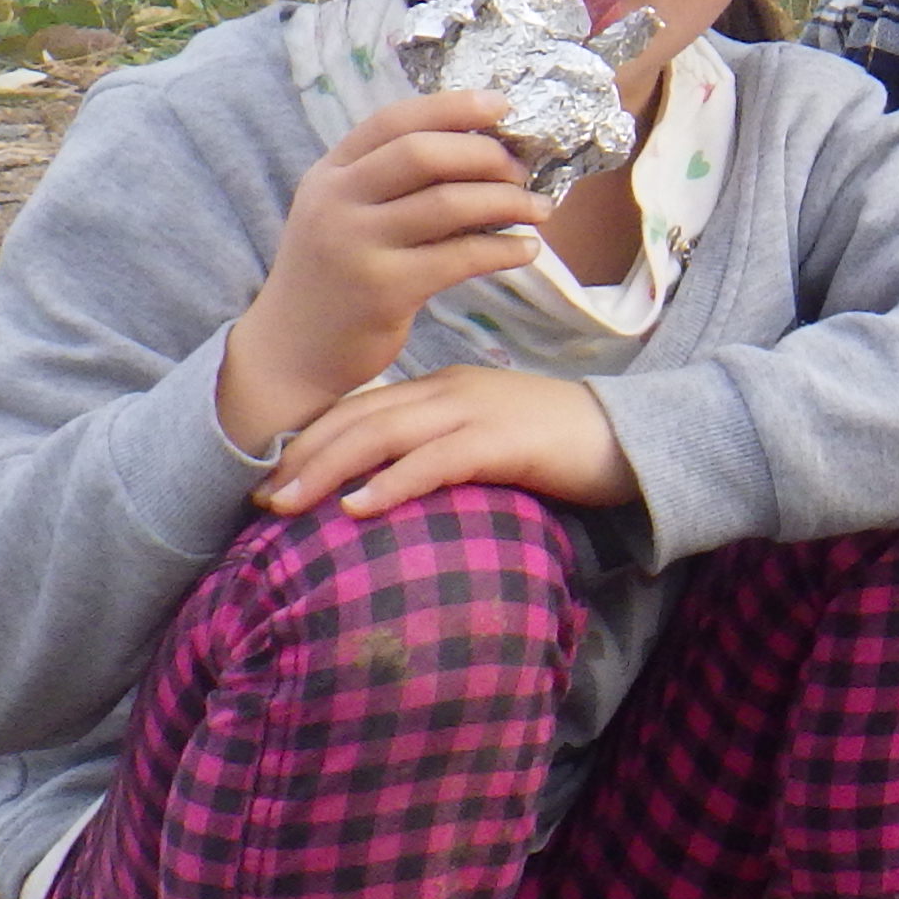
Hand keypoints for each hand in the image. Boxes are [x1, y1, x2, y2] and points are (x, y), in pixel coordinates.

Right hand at [218, 91, 549, 449]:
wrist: (291, 353)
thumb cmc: (334, 278)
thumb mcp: (343, 216)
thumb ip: (390, 182)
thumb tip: (479, 152)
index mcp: (329, 173)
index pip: (393, 120)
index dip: (451, 106)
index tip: (501, 105)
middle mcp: (336, 201)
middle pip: (424, 153)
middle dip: (486, 155)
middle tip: (523, 171)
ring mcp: (356, 245)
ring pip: (449, 203)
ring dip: (507, 201)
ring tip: (539, 208)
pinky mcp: (383, 290)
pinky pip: (460, 257)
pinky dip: (503, 250)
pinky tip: (525, 250)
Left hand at [259, 364, 630, 519]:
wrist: (638, 438)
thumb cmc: (567, 450)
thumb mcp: (495, 443)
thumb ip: (448, 455)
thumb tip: (398, 493)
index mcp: (445, 390)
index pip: (362, 407)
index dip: (311, 441)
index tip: (272, 479)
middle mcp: (451, 392)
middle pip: (358, 417)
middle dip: (302, 457)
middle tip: (259, 498)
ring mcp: (476, 412)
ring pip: (382, 434)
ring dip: (327, 471)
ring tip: (287, 506)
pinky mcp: (503, 442)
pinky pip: (434, 461)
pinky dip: (391, 484)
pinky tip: (357, 509)